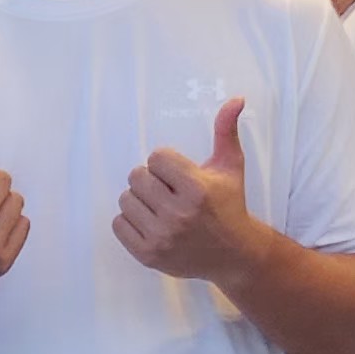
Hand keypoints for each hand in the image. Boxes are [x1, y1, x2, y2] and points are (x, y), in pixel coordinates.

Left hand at [118, 98, 256, 281]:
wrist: (234, 254)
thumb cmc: (230, 204)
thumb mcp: (231, 167)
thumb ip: (226, 131)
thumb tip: (236, 98)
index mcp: (198, 189)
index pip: (156, 157)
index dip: (166, 163)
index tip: (179, 175)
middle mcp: (179, 214)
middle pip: (137, 176)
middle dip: (151, 179)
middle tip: (166, 190)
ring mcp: (162, 237)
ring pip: (125, 199)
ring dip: (139, 199)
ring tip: (158, 206)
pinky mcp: (148, 255)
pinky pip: (118, 224)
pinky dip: (130, 220)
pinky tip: (150, 221)